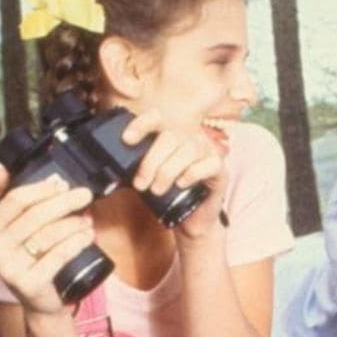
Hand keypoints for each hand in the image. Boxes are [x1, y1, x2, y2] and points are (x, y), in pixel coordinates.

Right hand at [0, 166, 95, 314]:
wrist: (42, 301)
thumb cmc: (34, 258)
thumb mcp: (20, 229)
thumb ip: (12, 201)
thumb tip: (1, 169)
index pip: (14, 200)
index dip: (41, 189)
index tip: (62, 184)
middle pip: (34, 216)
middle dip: (63, 202)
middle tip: (84, 195)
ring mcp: (9, 269)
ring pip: (48, 235)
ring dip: (73, 223)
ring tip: (87, 220)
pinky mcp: (29, 284)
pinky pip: (58, 255)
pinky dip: (77, 242)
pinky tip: (87, 236)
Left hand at [120, 108, 226, 241]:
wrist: (192, 218)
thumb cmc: (170, 195)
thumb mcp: (149, 178)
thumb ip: (138, 167)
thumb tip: (117, 166)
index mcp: (172, 135)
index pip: (157, 118)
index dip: (142, 124)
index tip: (127, 139)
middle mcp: (191, 138)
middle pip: (170, 137)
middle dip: (151, 162)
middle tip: (141, 184)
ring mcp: (207, 151)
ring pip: (188, 150)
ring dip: (168, 171)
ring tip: (157, 190)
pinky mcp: (219, 168)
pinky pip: (208, 164)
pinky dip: (192, 174)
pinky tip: (181, 184)